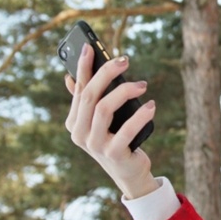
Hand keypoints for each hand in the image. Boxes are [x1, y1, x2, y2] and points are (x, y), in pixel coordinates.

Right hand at [64, 43, 158, 198]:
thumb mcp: (100, 121)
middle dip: (106, 73)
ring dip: (125, 91)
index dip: (83, 67)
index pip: (78, 89)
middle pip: (90, 95)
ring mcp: (94, 145)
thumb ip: (87, 101)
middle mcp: (79, 133)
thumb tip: (69, 77)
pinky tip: (151, 106)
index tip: (89, 46)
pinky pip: (126, 130)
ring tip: (143, 85)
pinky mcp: (113, 154)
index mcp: (73, 122)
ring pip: (104, 108)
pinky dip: (140, 116)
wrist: (129, 173)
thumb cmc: (116, 140)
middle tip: (124, 60)